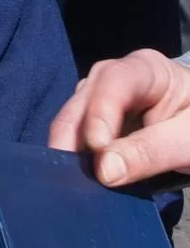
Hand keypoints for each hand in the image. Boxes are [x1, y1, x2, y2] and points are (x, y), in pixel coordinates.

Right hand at [49, 50, 189, 185]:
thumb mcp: (187, 140)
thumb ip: (150, 153)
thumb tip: (104, 171)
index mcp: (146, 68)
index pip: (115, 80)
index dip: (101, 111)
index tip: (98, 147)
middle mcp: (113, 75)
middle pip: (85, 99)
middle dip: (73, 133)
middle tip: (70, 173)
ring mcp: (99, 94)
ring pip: (74, 115)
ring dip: (71, 146)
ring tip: (73, 179)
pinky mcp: (94, 116)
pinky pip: (77, 132)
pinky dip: (77, 153)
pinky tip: (78, 173)